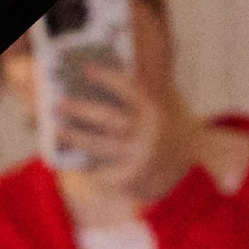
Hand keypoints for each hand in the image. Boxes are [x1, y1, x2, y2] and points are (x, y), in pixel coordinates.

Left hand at [56, 56, 199, 207]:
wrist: (188, 172)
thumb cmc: (167, 132)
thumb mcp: (165, 105)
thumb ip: (145, 88)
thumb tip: (106, 75)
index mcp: (156, 110)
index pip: (130, 89)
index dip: (108, 78)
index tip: (87, 70)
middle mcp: (148, 133)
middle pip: (108, 118)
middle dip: (80, 110)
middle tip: (60, 104)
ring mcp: (139, 157)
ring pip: (98, 145)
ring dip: (75, 137)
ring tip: (60, 131)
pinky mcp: (131, 178)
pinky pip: (101, 171)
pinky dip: (87, 166)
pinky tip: (77, 162)